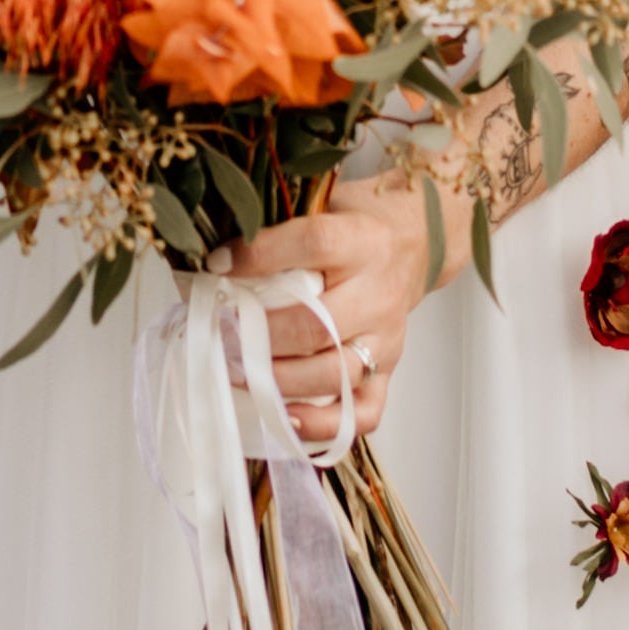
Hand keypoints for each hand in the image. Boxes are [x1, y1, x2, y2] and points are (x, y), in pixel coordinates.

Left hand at [215, 180, 428, 449]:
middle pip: (317, 324)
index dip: (260, 255)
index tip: (217, 264)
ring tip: (237, 373)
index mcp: (363, 241)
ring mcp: (386, 339)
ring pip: (333, 374)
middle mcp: (379, 293)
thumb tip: (212, 253)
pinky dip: (321, 424)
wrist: (416, 243)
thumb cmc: (356, 224)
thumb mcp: (325, 205)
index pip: (313, 244)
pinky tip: (284, 416)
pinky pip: (361, 414)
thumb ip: (281, 226)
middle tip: (218, 335)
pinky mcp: (389, 373)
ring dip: (278, 380)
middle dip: (259, 335)